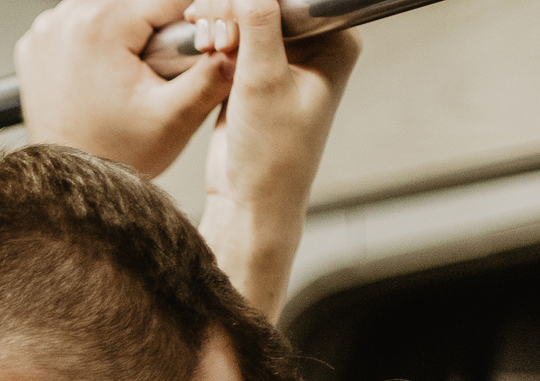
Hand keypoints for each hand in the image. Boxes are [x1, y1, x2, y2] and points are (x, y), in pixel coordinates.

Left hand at [17, 0, 233, 178]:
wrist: (69, 185)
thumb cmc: (114, 156)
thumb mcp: (174, 118)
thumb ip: (211, 75)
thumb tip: (238, 44)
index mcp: (101, 25)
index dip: (193, 18)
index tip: (197, 43)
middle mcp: (65, 19)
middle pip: (135, 0)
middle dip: (155, 26)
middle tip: (157, 66)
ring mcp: (45, 30)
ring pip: (108, 6)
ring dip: (127, 27)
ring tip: (133, 69)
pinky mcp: (35, 43)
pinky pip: (77, 22)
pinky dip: (98, 37)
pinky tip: (106, 70)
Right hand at [188, 0, 359, 317]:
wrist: (250, 201)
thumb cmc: (271, 155)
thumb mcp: (263, 82)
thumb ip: (257, 24)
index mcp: (335, 42)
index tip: (223, 13)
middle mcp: (315, 47)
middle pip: (267, 2)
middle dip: (232, 10)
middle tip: (212, 33)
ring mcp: (285, 60)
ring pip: (246, 17)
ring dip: (220, 24)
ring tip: (207, 44)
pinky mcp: (257, 73)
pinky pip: (234, 39)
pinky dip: (216, 40)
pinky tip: (205, 50)